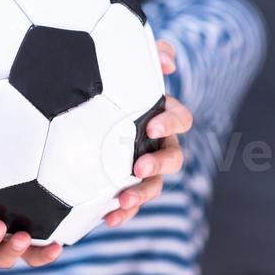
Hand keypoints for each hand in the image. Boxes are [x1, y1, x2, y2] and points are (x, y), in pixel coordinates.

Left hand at [103, 39, 192, 227]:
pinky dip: (123, 213)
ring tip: (123, 202)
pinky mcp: (126, 184)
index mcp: (163, 117)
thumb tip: (168, 62)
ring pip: (153, 186)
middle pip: (172, 158)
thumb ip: (154, 53)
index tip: (153, 125)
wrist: (95, 103)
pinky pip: (130, 203)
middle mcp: (159, 145)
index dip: (170, 123)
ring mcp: (144, 167)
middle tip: (139, 168)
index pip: (180, 119)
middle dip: (158, 165)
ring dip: (141, 195)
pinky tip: (107, 220)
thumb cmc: (119, 82)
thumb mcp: (134, 62)